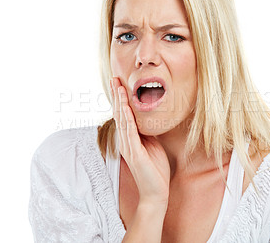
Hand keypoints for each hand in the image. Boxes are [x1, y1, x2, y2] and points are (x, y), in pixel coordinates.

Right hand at [111, 77, 170, 206]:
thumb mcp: (152, 144)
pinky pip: (130, 133)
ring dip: (120, 102)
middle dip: (116, 95)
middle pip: (119, 113)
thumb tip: (147, 118)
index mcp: (130, 138)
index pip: (123, 114)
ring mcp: (128, 147)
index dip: (120, 98)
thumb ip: (147, 131)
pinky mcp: (134, 154)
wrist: (156, 191)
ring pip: (122, 120)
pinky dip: (128, 119)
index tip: (119, 82)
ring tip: (117, 86)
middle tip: (114, 77)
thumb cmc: (155, 168)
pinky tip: (126, 108)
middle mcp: (125, 141)